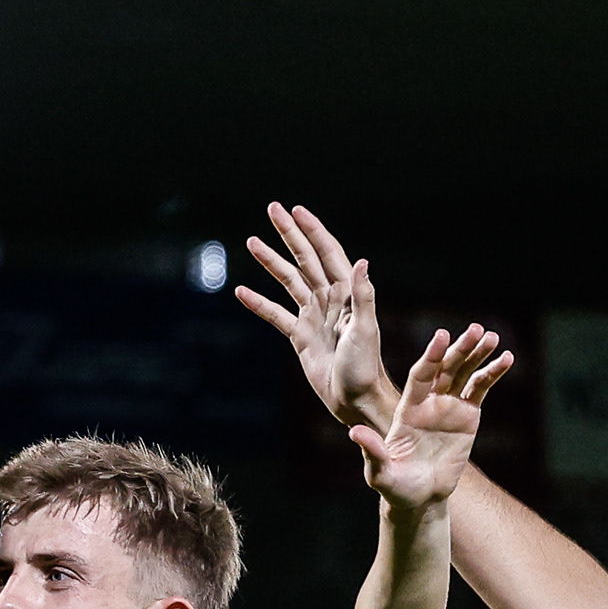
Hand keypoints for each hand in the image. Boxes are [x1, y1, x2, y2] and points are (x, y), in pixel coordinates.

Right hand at [240, 206, 399, 435]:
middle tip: (272, 208)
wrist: (355, 400)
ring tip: (252, 241)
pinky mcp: (300, 336)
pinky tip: (241, 292)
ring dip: (271, 262)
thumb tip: (361, 262)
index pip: (328, 253)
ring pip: (289, 281)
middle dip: (289, 234)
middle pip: (305, 259)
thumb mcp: (365, 331)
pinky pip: (276, 314)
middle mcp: (330, 300)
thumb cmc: (366, 368)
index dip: (312, 231)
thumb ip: (363, 296)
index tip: (296, 210)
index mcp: (347, 294)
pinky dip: (259, 303)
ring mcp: (314, 317)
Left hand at [352, 325, 510, 510]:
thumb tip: (355, 434)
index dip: (431, 356)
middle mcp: (428, 402)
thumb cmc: (395, 486)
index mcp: (407, 409)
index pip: (420, 375)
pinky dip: (493, 374)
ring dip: (478, 354)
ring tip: (494, 337)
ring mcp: (448, 407)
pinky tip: (507, 359)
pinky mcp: (467, 416)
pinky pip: (480, 389)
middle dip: (460, 349)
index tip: (442, 336)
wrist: (420, 497)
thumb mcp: (380, 472)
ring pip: (464, 373)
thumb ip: (372, 452)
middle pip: (445, 368)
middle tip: (475, 329)